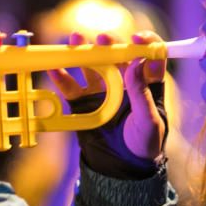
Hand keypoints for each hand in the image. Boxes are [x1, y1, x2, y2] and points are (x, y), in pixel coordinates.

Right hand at [48, 31, 165, 161]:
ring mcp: (102, 90)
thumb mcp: (148, 120)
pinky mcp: (85, 102)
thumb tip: (138, 62)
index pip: (149, 56)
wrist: (124, 167)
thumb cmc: (144, 143)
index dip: (144, 43)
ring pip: (92, 65)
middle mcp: (124, 81)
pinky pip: (72, 88)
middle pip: (117, 55)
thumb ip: (142, 92)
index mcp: (147, 83)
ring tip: (76, 39)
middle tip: (103, 38)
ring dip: (84, 51)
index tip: (137, 39)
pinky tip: (56, 68)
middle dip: (110, 43)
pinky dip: (63, 78)